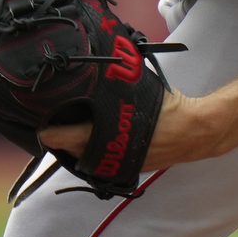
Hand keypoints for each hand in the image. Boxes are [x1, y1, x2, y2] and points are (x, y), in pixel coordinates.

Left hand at [39, 90, 225, 176]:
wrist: (195, 131)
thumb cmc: (166, 107)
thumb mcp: (137, 89)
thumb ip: (114, 86)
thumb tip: (96, 67)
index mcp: (108, 134)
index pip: (67, 138)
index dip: (51, 132)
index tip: (42, 126)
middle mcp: (111, 154)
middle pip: (73, 151)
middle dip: (62, 139)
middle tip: (55, 123)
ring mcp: (120, 165)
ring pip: (87, 160)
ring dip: (76, 147)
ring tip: (70, 131)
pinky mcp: (128, 169)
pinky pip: (103, 162)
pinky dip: (94, 152)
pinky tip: (94, 139)